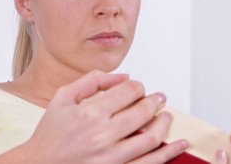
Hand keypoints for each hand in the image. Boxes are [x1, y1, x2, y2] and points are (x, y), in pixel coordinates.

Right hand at [18, 70, 187, 163]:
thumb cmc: (50, 133)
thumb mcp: (63, 97)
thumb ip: (92, 81)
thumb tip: (122, 76)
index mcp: (90, 112)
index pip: (129, 91)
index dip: (138, 86)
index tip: (138, 88)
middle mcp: (103, 135)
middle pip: (143, 111)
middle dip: (155, 101)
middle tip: (158, 98)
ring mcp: (112, 157)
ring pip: (151, 137)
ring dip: (164, 123)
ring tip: (166, 116)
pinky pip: (150, 163)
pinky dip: (169, 153)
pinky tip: (179, 143)